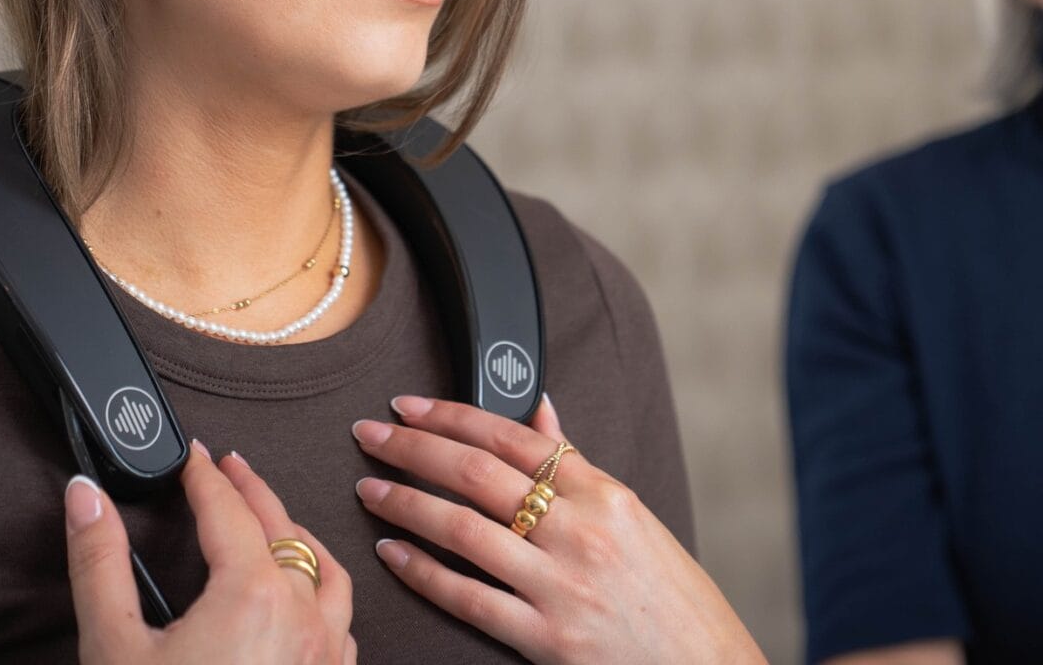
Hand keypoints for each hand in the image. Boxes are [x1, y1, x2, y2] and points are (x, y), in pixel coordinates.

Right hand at [65, 439, 355, 663]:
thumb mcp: (113, 646)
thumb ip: (99, 563)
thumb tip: (85, 499)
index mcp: (254, 595)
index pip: (229, 510)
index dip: (205, 475)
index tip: (191, 455)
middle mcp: (304, 618)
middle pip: (283, 529)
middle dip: (251, 491)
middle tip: (226, 468)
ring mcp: (326, 656)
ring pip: (328, 571)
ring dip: (297, 535)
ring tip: (270, 519)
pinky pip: (341, 620)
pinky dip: (321, 588)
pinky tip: (302, 595)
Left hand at [351, 396, 763, 663]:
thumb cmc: (671, 596)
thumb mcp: (633, 517)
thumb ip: (579, 466)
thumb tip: (539, 414)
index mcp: (605, 494)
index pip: (513, 438)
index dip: (453, 416)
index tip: (409, 405)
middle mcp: (581, 532)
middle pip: (478, 474)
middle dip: (414, 447)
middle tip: (370, 433)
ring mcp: (561, 585)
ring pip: (463, 529)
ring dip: (406, 503)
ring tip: (370, 488)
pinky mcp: (545, 637)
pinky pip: (468, 597)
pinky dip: (423, 571)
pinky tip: (393, 552)